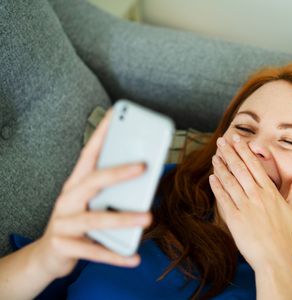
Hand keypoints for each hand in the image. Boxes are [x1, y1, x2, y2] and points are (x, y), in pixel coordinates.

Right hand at [33, 109, 151, 278]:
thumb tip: (146, 177)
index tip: (115, 115)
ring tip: (148, 218)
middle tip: (144, 166)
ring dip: (123, 218)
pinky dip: (115, 255)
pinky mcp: (64, 247)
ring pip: (95, 219)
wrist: (49, 254)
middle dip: (117, 172)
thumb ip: (111, 190)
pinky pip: (94, 252)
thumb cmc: (77, 220)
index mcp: (75, 184)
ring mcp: (63, 223)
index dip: (100, 134)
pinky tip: (134, 257)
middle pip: (92, 182)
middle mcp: (67, 200)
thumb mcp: (91, 202)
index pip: (88, 154)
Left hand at [209, 136, 291, 271]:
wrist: (275, 258)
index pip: (254, 165)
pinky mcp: (234, 219)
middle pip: (240, 168)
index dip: (244, 151)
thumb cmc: (285, 235)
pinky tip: (212, 178)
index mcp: (270, 192)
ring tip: (215, 156)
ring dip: (221, 167)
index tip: (236, 140)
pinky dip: (217, 187)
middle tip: (221, 141)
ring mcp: (245, 207)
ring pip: (230, 181)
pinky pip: (223, 199)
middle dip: (229, 152)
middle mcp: (257, 196)